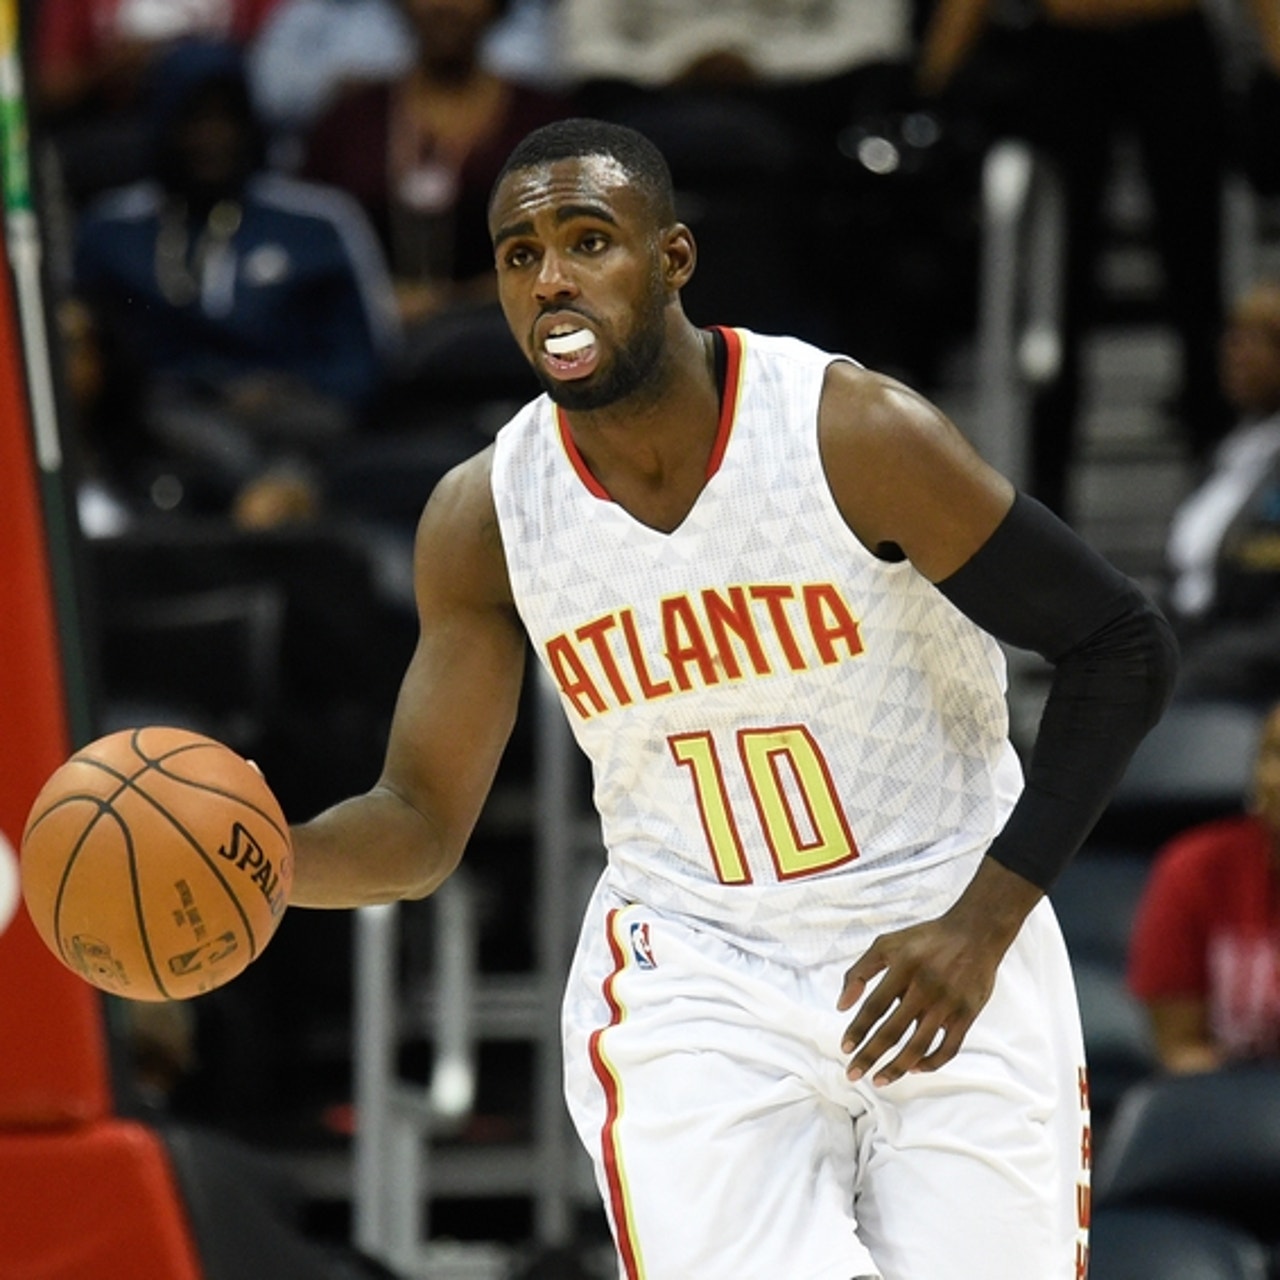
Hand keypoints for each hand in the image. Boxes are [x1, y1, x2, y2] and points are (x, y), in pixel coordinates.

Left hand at [836, 857, 1040, 1085]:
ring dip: (896, 1067)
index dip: (858, 1030)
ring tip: (879, 1080)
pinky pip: (948, 1049)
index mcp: (903, 967)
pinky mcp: (967, 1015)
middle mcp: (925, 987)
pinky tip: (913, 1068)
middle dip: (870, 1056)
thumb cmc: (925, 940)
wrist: (975, 933)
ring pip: (919, 1046)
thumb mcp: (887, 944)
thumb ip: (860, 971)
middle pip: (892, 1031)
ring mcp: (948, 1003)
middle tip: (853, 1074)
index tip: (845, 1048)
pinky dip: (930, 1063)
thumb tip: (841, 1006)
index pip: (874, 1006)